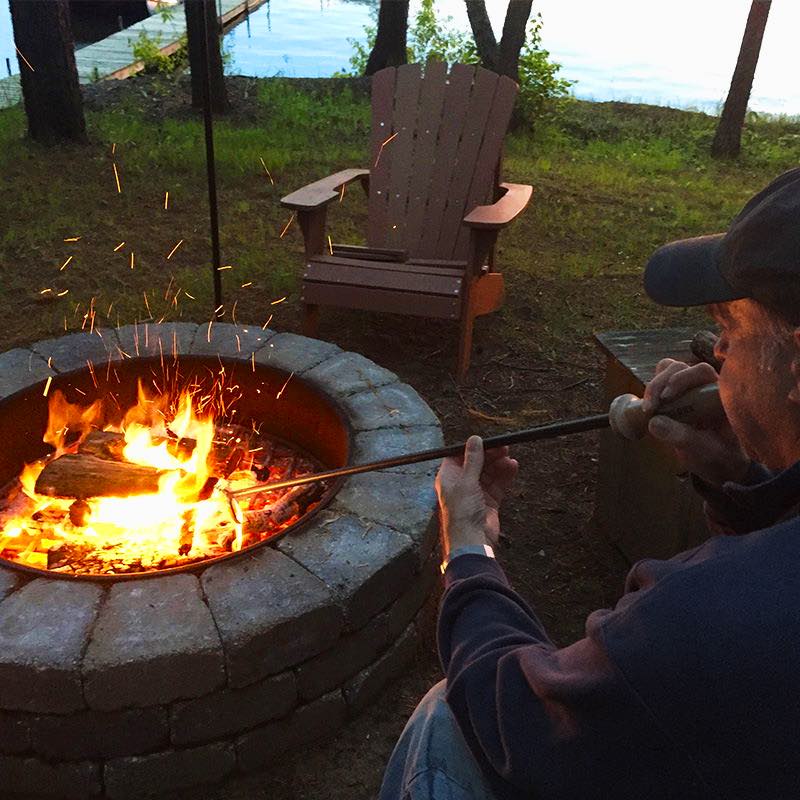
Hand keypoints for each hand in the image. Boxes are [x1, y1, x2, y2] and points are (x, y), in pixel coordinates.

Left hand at [435, 436, 518, 552]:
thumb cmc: (461, 512)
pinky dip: (505, 476)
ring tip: (510, 457)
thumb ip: (473, 460)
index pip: (459, 456)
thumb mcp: (466, 481)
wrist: (472, 540)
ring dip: (499, 464)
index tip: (486, 440)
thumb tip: (475, 439)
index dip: (473, 447)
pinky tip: (513, 467)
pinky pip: (498, 484)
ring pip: (489, 473)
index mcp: (449, 477)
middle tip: (503, 447)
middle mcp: (461, 483)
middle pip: (477, 463)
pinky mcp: (489, 501)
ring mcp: (476, 493)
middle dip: (490, 454)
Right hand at [643, 359, 748, 486]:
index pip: (702, 372)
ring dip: (653, 387)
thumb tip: (653, 422)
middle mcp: (704, 386)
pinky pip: (659, 381)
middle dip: (661, 384)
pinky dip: (650, 392)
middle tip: (651, 408)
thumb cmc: (716, 455)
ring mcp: (688, 388)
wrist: (715, 462)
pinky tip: (649, 410)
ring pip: (667, 370)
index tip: (667, 398)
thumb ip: (682, 436)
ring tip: (648, 410)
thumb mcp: (702, 450)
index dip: (682, 379)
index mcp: (719, 395)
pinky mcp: (674, 394)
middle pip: (679, 368)